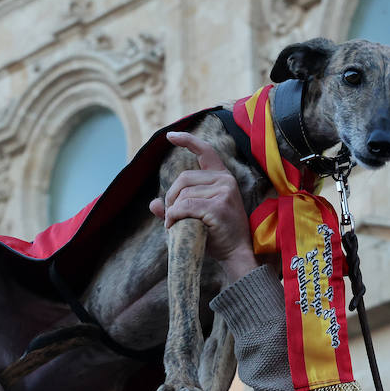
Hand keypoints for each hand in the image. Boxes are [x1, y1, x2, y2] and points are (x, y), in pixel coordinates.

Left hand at [150, 131, 259, 280]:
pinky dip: (174, 216)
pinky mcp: (218, 206)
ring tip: (175, 225)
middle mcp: (225, 180)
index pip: (205, 151)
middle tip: (171, 216)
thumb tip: (154, 204)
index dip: (187, 141)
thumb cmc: (218, 235)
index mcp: (222, 177)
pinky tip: (173, 226)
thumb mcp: (197, 216)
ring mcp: (223, 192)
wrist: (235, 254)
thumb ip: (177, 207)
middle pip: (184, 178)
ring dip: (172, 211)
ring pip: (183, 194)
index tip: (170, 136)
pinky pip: (185, 206)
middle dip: (171, 197)